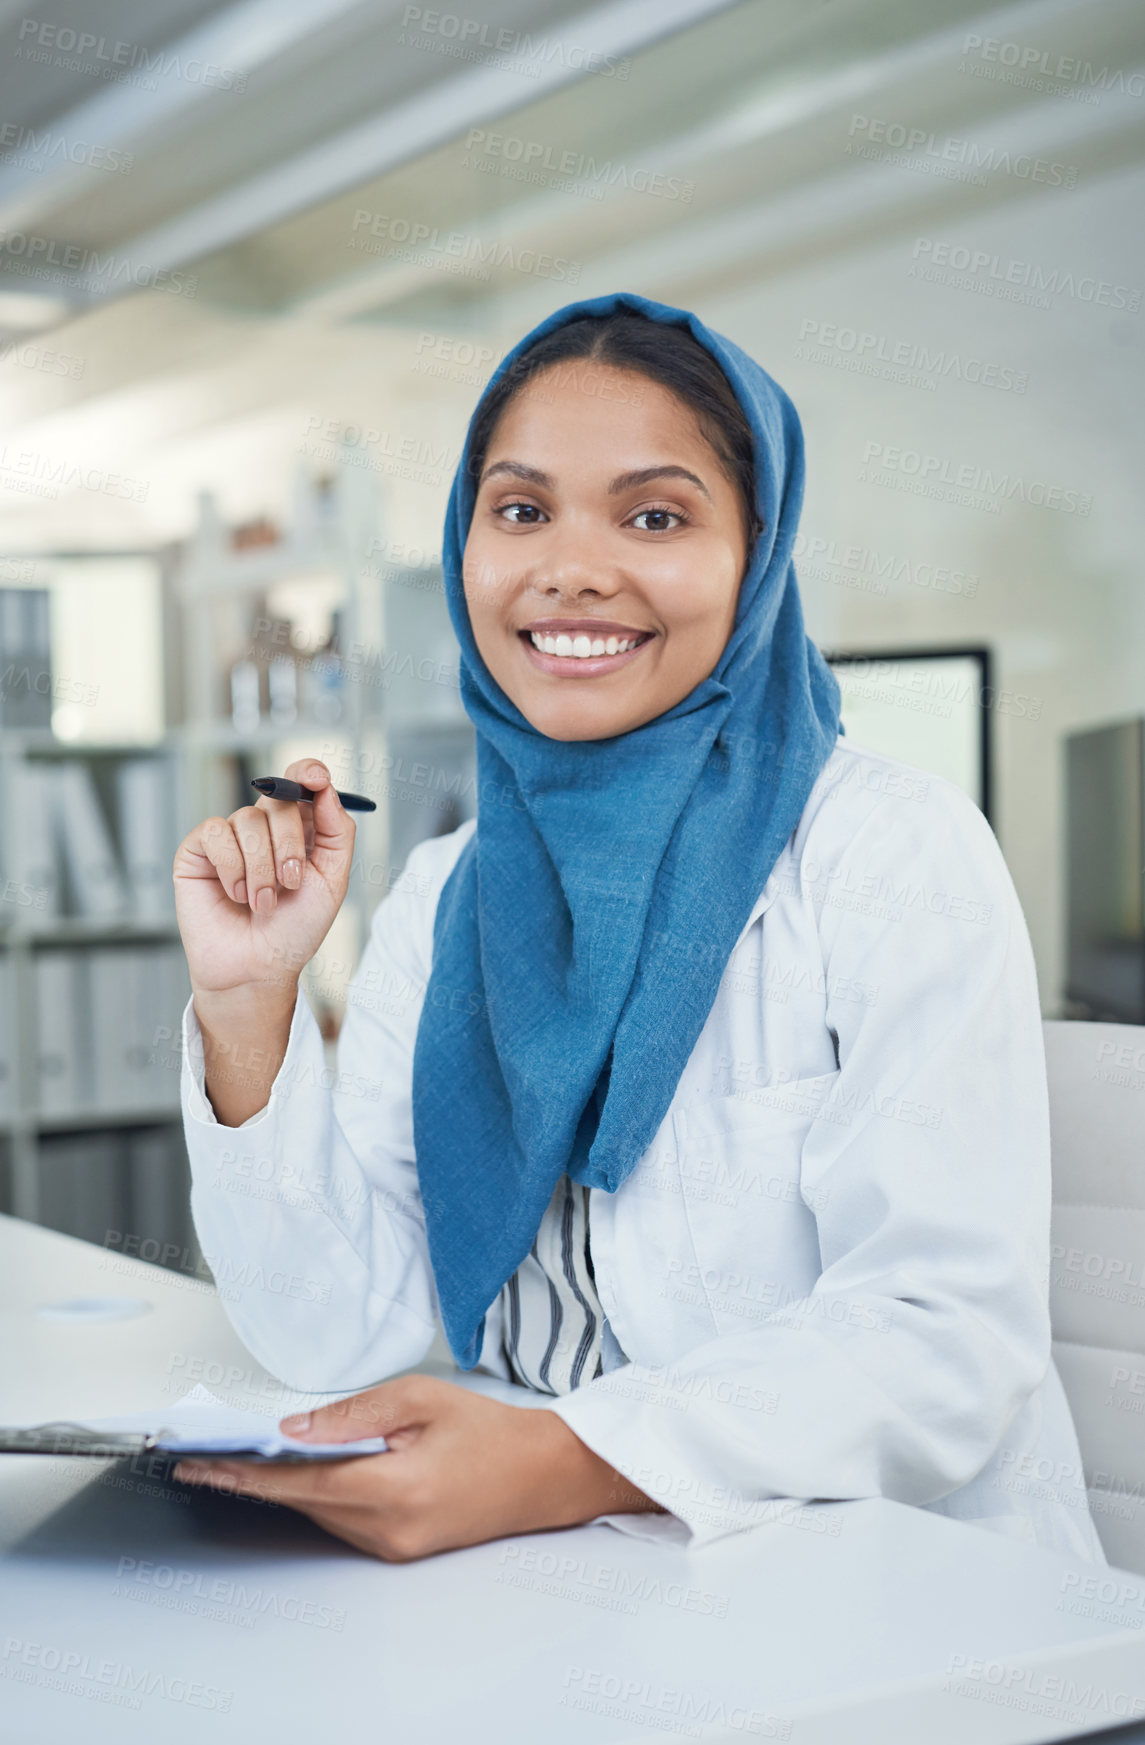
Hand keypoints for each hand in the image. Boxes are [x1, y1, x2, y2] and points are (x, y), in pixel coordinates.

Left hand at [172, 1376, 663, 1561]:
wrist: (544, 1475)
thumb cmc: (491, 1431)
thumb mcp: (422, 1399)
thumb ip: (354, 1414)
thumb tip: (294, 1430)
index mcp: (397, 1488)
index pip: (303, 1484)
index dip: (247, 1475)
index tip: (204, 1466)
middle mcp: (391, 1530)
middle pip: (305, 1503)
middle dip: (258, 1477)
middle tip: (211, 1455)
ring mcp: (396, 1547)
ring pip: (321, 1514)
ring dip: (288, 1487)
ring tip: (246, 1459)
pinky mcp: (401, 1550)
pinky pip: (344, 1522)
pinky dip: (321, 1497)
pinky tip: (305, 1472)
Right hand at [173, 757, 354, 1001]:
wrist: (258, 968)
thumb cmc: (294, 930)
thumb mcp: (332, 881)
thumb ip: (337, 832)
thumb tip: (325, 788)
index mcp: (298, 829)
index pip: (300, 781)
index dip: (307, 772)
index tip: (316, 779)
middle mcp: (263, 828)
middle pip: (279, 799)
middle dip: (290, 843)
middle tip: (291, 882)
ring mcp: (229, 837)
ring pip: (247, 820)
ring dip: (262, 868)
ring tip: (263, 903)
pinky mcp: (198, 850)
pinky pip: (216, 833)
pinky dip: (232, 867)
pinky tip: (236, 894)